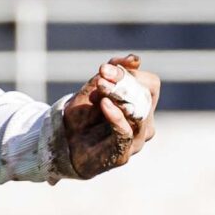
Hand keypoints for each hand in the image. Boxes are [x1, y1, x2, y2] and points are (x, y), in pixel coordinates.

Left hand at [55, 53, 160, 178]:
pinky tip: (104, 104)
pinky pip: (126, 133)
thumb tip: (135, 59)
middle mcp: (144, 123)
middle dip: (123, 83)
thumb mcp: (94, 87)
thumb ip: (113, 72)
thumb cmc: (82, 115)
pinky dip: (116, 116)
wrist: (63, 143)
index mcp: (142, 105)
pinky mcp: (123, 154)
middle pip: (145, 98)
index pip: (151, 84)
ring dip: (119, 97)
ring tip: (101, 87)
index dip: (132, 74)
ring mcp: (136, 140)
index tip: (106, 68)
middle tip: (102, 76)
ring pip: (139, 115)